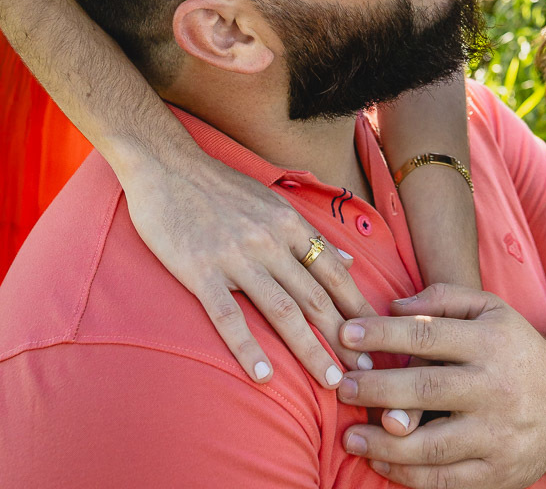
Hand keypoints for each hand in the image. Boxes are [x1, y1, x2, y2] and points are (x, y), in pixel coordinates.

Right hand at [123, 150, 376, 385]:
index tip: (376, 335)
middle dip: (343, 337)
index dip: (357, 307)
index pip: (332, 272)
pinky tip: (264, 377)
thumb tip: (348, 262)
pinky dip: (248, 348)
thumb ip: (308, 234)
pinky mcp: (201, 271)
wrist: (167, 166)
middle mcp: (269, 240)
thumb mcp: (272, 201)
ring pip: (281, 311)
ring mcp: (235, 256)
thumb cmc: (221, 186)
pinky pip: (229, 316)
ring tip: (330, 381)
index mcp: (288, 223)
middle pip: (314, 296)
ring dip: (309, 349)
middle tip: (363, 371)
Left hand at [337, 284, 545, 488]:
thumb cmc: (515, 348)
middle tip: (343, 388)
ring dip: (384, 443)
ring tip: (351, 436)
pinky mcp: (498, 474)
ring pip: (431, 444)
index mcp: (492, 342)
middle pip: (426, 389)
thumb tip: (394, 306)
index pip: (428, 334)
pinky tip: (381, 462)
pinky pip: (444, 480)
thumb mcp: (490, 309)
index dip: (383, 334)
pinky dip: (407, 475)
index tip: (346, 334)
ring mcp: (498, 435)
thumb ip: (443, 298)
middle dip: (377, 389)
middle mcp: (497, 388)